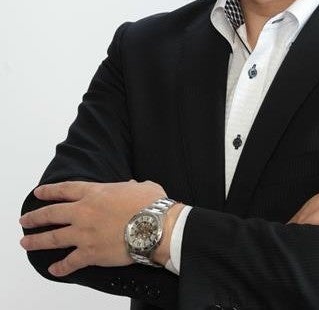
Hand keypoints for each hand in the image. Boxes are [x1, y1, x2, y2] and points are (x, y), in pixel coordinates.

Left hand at [19, 180, 166, 276]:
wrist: (155, 226)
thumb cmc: (151, 205)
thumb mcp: (141, 186)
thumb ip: (130, 186)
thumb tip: (131, 186)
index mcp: (96, 192)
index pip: (66, 190)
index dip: (50, 191)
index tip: (39, 193)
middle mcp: (84, 211)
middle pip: (52, 213)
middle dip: (36, 217)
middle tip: (25, 220)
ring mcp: (84, 233)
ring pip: (53, 237)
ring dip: (36, 240)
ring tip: (26, 242)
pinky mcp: (90, 253)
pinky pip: (69, 262)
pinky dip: (60, 268)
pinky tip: (53, 270)